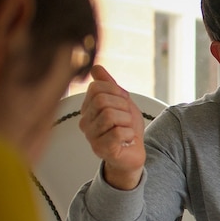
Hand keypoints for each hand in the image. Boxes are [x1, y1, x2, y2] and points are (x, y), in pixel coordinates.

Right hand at [78, 65, 145, 189]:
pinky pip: (118, 132)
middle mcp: (85, 122)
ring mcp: (92, 137)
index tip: (123, 105)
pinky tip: (127, 140)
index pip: (97, 88)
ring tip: (126, 130)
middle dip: (123, 108)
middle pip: (103, 101)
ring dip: (127, 122)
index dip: (117, 93)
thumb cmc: (127, 128)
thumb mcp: (122, 101)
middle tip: (126, 120)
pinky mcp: (102, 149)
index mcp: (87, 109)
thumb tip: (95, 67)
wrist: (134, 153)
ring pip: (110, 116)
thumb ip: (109, 84)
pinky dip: (129, 134)